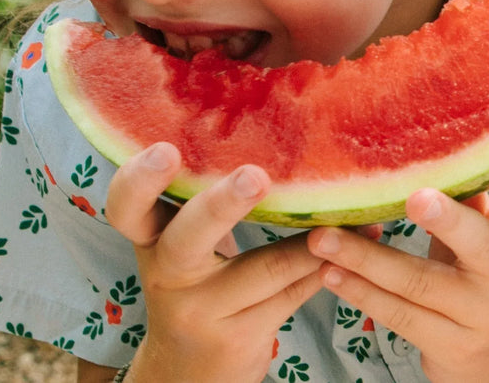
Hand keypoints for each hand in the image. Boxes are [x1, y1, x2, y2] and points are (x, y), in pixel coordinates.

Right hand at [106, 143, 325, 382]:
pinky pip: (293, 293)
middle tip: (255, 178)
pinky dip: (328, 264)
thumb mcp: (183, 248)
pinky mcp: (240, 335)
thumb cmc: (195, 288)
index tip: (166, 149)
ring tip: (349, 211)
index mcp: (151, 240)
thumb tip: (269, 129)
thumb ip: (201, 202)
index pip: (127, 208)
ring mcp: (204, 310)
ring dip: (314, 239)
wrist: (187, 374)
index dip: (139, 179)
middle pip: (187, 238)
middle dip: (222, 205)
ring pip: (266, 268)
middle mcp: (169, 274)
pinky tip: (362, 240)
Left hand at [308, 130, 488, 382]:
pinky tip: (331, 273)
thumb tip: (450, 133)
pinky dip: (361, 293)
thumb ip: (472, 196)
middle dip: (446, 220)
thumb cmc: (476, 279)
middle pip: (477, 243)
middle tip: (416, 197)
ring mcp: (478, 313)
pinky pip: (398, 315)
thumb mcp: (484, 238)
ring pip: (417, 283)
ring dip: (365, 259)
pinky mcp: (448, 343)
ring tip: (324, 237)